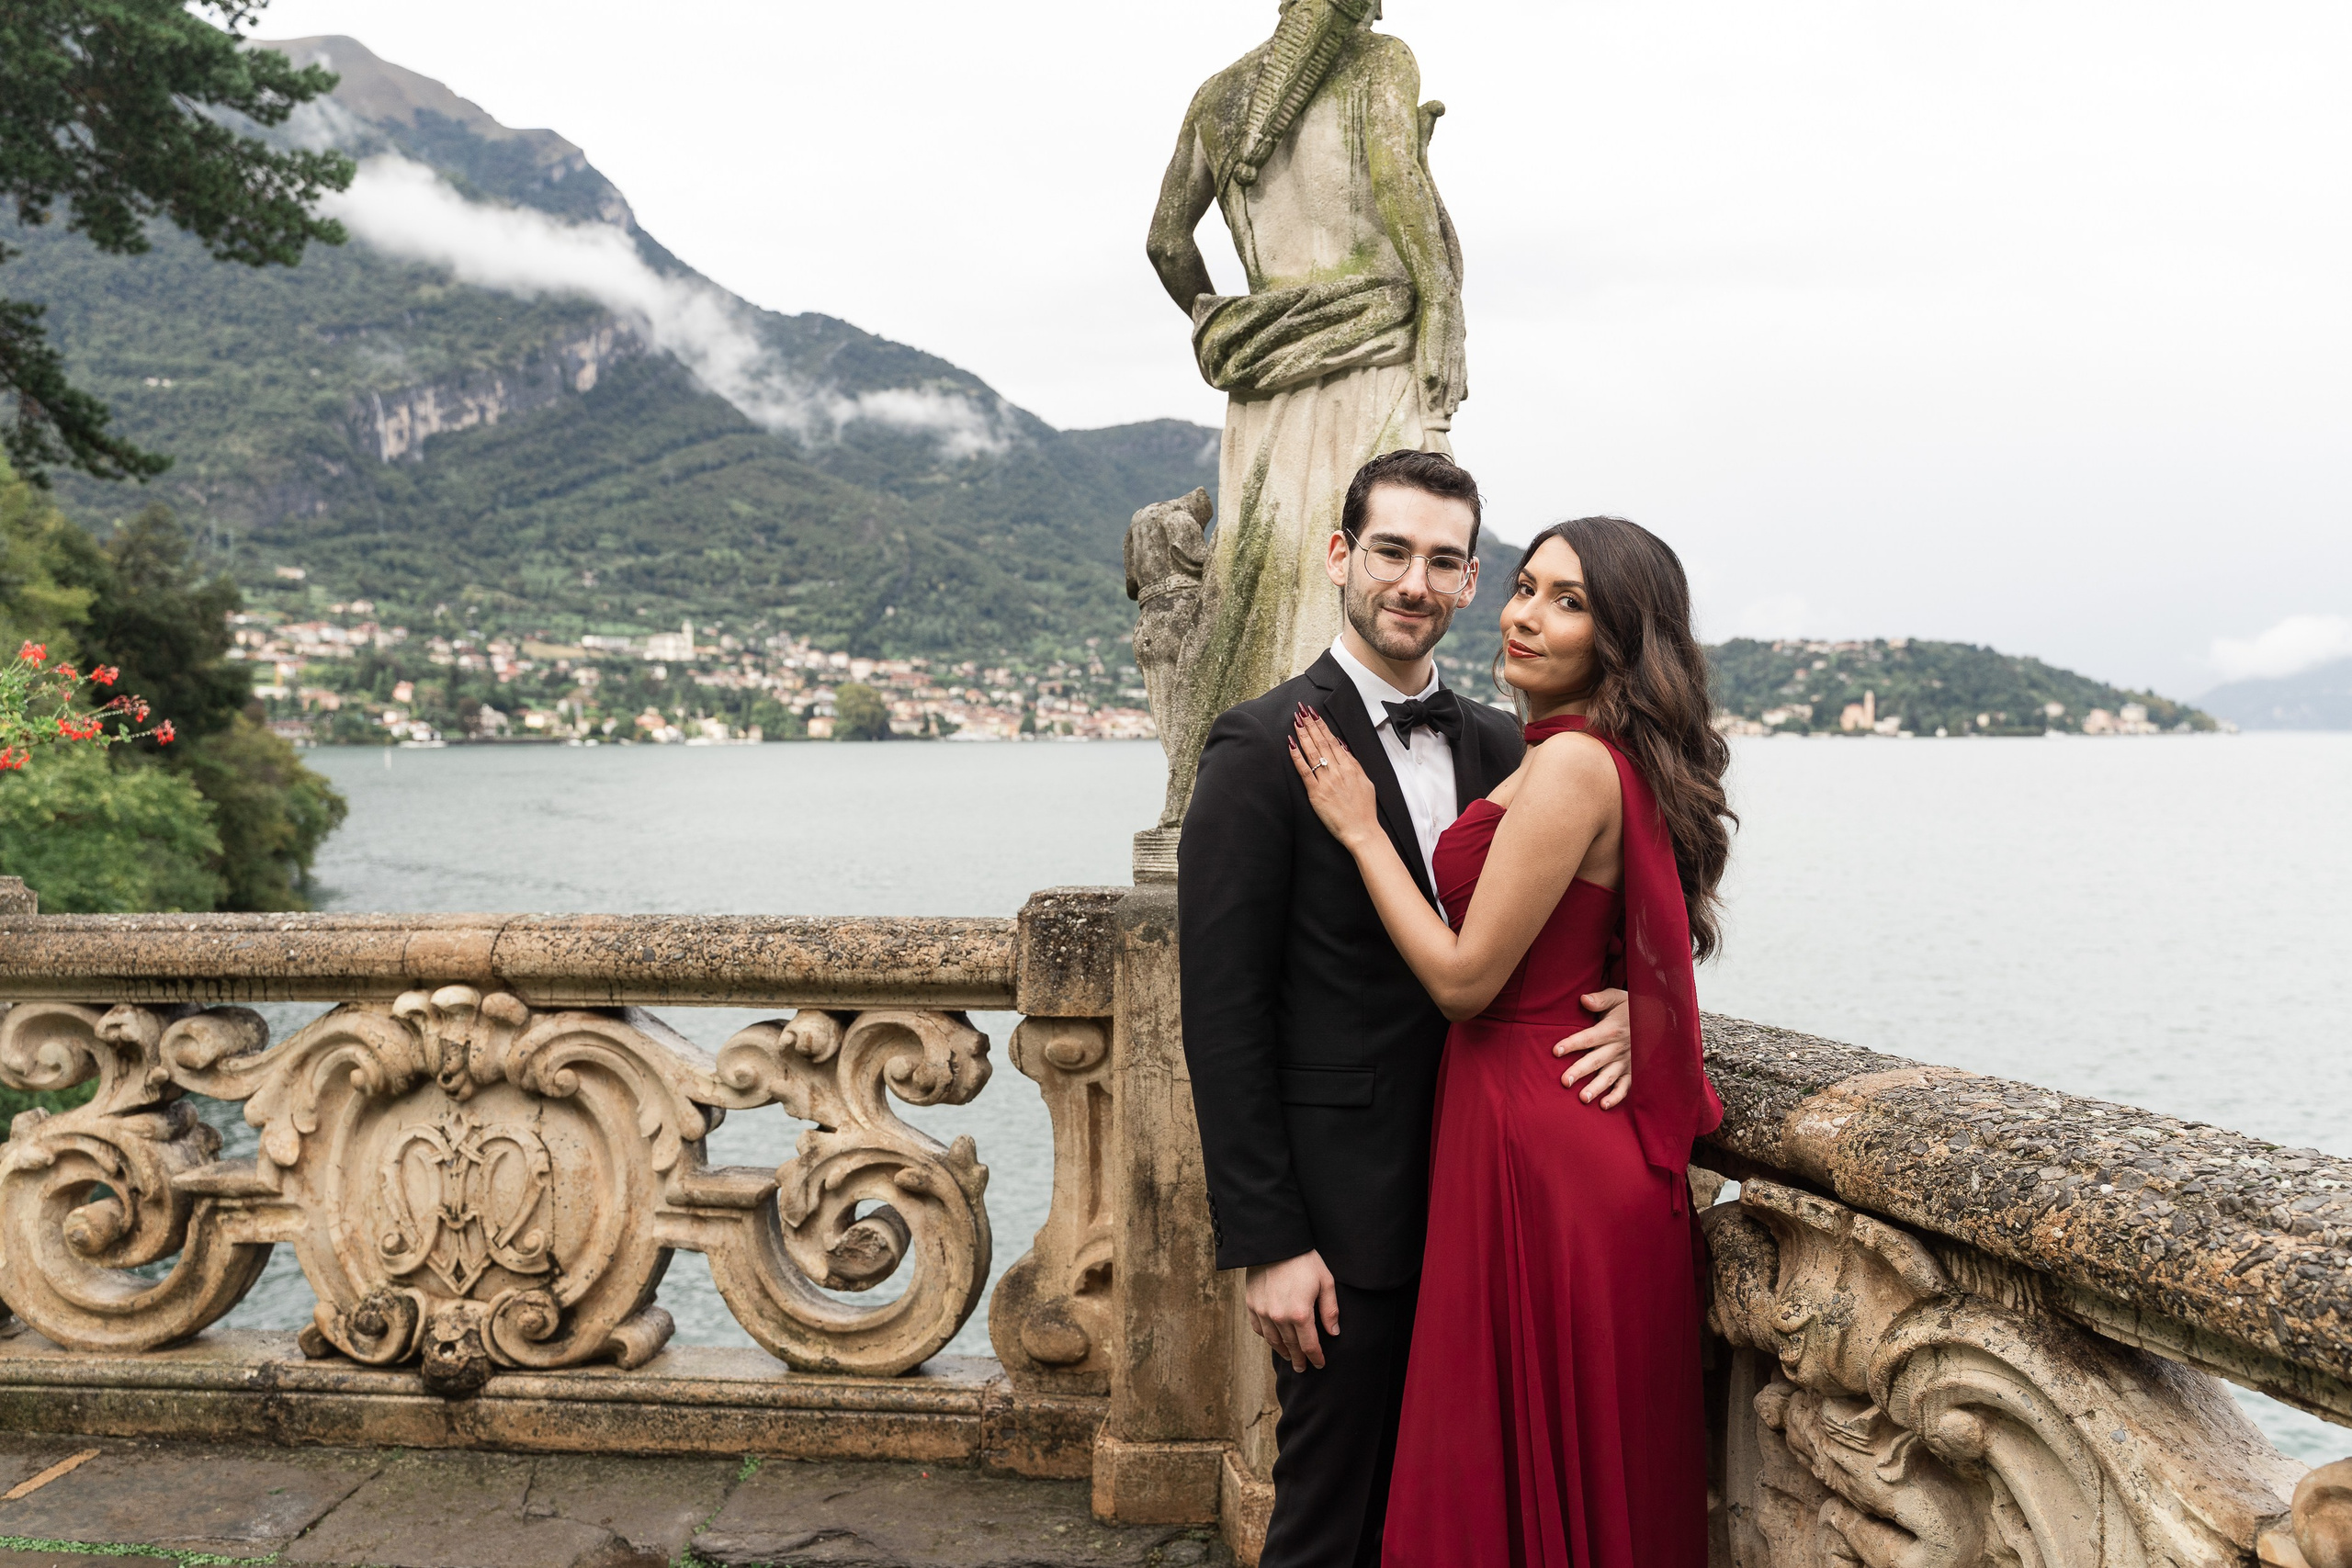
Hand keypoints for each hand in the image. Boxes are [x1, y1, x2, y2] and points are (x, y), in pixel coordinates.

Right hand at [1245, 1250, 1339, 1371]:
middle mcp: (1279, 1317)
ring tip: (1289, 1357)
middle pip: (1291, 1346)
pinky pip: (1259, 1328)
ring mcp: (1263, 1312)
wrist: (1275, 1242)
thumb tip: (1333, 1332)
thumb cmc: (1304, 1260)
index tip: (1320, 1364)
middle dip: (1299, 1359)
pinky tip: (1273, 1339)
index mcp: (1300, 1313)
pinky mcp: (1252, 1304)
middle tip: (1302, 1368)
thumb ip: (1330, 1309)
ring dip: (1283, 1351)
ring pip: (1274, 1341)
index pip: (1310, 1345)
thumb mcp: (1325, 1281)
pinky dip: (1266, 1337)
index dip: (1316, 1357)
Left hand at [1288, 707, 1379, 851]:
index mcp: (1350, 767)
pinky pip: (1304, 771)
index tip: (1314, 714)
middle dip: (1310, 724)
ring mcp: (1327, 781)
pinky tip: (1291, 745)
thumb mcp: (1365, 781)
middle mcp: (1338, 771)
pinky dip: (1297, 757)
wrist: (1362, 830)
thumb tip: (1342, 747)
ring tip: (1296, 721)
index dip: (1322, 726)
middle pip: (1321, 742)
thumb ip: (1353, 763)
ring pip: (1312, 753)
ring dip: (1303, 735)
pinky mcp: (1316, 793)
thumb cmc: (1364, 809)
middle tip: (1301, 710)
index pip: (1333, 741)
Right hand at [1414, 297, 1465, 420]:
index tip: (1458, 402)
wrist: (1443, 295)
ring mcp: (1446, 353)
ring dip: (1443, 396)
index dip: (1459, 388)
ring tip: (1439, 409)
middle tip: (1451, 413)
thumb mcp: (1455, 324)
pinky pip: (1434, 371)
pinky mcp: (1434, 350)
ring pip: (1446, 380)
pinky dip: (1432, 385)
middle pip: (1455, 380)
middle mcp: (1455, 353)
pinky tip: (1430, 393)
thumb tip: (1462, 334)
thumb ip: (1457, 334)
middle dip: (1452, 397)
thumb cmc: (1447, 307)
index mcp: (1458, 348)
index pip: (1460, 372)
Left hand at [1554, 988, 1630, 1107]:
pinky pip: (1625, 1086)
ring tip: (1582, 1098)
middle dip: (1580, 1071)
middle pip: (1595, 1061)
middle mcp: (1617, 1048)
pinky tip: (1603, 1106)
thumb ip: (1600, 999)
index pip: (1588, 1037)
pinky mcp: (1632, 1072)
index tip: (1555, 1051)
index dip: (1571, 1044)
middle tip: (1565, 1081)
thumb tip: (1583, 999)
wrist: (1658, 1018)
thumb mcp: (1617, 997)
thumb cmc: (1630, 1007)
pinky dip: (1616, 1097)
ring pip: (1608, 1077)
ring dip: (1596, 1088)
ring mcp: (1625, 1062)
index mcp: (1611, 1030)